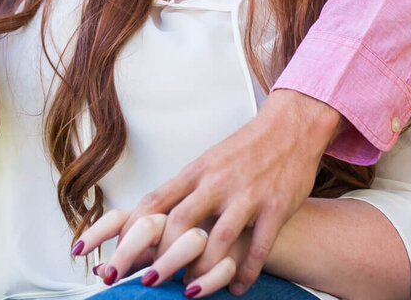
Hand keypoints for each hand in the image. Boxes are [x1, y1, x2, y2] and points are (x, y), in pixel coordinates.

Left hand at [126, 90, 340, 293]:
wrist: (291, 127)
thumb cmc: (246, 149)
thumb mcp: (208, 163)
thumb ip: (184, 190)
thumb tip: (151, 218)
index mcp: (196, 171)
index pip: (155, 201)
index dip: (131, 231)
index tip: (119, 253)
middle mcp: (218, 182)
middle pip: (181, 222)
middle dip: (162, 257)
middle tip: (150, 282)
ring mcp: (248, 195)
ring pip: (218, 239)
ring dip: (203, 269)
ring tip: (191, 289)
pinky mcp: (276, 207)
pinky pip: (258, 247)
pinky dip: (245, 272)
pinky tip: (237, 287)